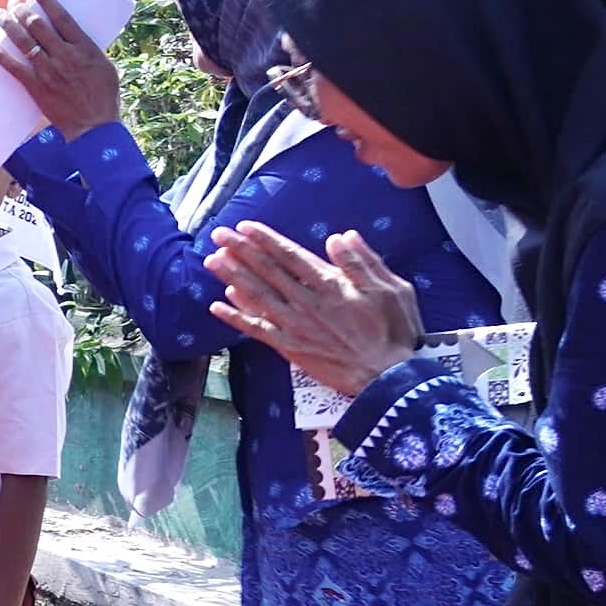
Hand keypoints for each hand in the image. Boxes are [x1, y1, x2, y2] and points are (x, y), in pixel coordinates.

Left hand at [0, 0, 121, 139]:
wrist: (94, 126)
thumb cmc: (103, 95)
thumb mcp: (104, 65)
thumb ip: (87, 48)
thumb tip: (76, 33)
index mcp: (84, 48)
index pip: (63, 17)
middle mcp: (65, 56)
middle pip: (38, 26)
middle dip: (22, 9)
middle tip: (14, 2)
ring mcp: (49, 71)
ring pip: (24, 42)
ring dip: (9, 25)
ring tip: (0, 14)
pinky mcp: (37, 87)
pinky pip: (14, 68)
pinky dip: (1, 55)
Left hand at [207, 224, 424, 398]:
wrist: (388, 378)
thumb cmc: (395, 331)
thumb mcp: (392, 289)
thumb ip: (363, 262)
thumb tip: (340, 236)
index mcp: (331, 285)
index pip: (290, 255)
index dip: (265, 240)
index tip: (245, 226)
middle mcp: (307, 302)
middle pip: (267, 271)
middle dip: (241, 250)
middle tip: (218, 234)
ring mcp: (295, 326)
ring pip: (256, 296)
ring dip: (232, 276)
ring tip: (211, 260)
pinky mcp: (289, 347)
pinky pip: (257, 330)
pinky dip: (236, 317)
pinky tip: (217, 305)